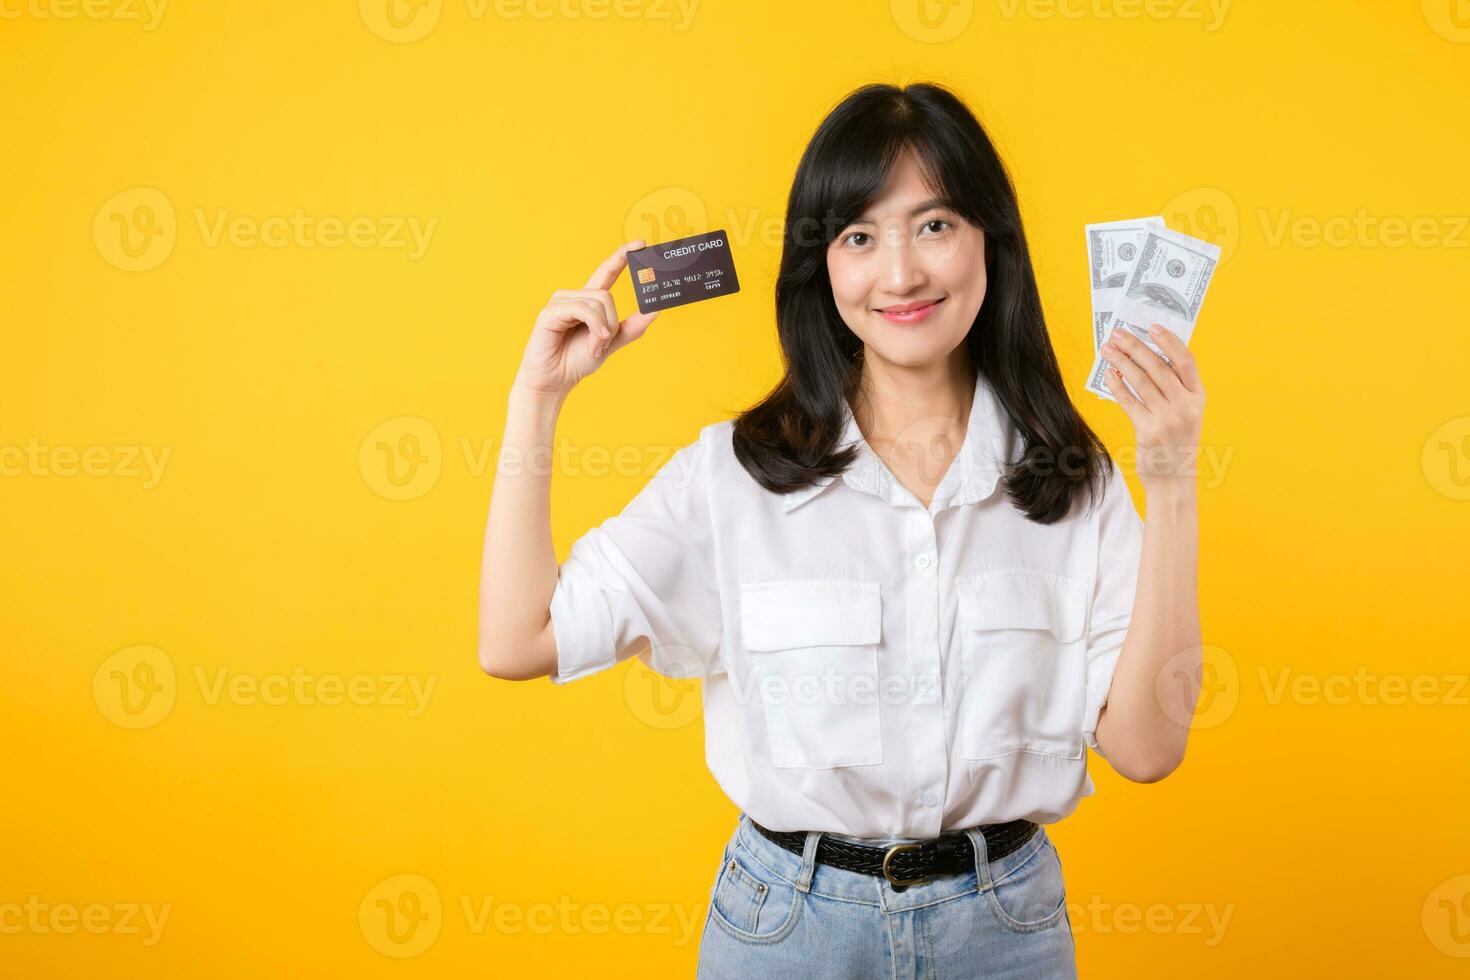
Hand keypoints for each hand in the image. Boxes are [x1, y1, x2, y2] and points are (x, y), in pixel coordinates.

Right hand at [512, 240, 659, 399]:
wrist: (556, 380)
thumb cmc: (577, 360)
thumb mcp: (612, 342)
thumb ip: (632, 327)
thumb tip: (655, 309)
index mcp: (588, 301)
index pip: (607, 272)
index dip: (622, 256)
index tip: (641, 244)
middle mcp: (573, 296)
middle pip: (606, 295)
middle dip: (612, 322)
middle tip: (604, 342)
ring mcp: (560, 302)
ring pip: (597, 302)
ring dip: (603, 329)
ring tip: (595, 347)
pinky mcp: (550, 312)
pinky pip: (582, 310)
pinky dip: (594, 327)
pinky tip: (592, 343)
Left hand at [1099, 324, 1205, 492]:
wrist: (1173, 479)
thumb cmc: (1177, 441)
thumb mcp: (1186, 413)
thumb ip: (1174, 388)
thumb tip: (1145, 356)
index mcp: (1198, 397)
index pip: (1186, 362)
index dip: (1169, 342)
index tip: (1152, 326)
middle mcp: (1185, 406)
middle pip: (1158, 368)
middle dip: (1135, 347)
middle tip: (1118, 334)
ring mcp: (1167, 419)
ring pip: (1140, 382)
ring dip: (1121, 362)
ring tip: (1107, 349)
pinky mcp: (1148, 431)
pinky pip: (1128, 401)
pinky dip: (1116, 385)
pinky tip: (1108, 373)